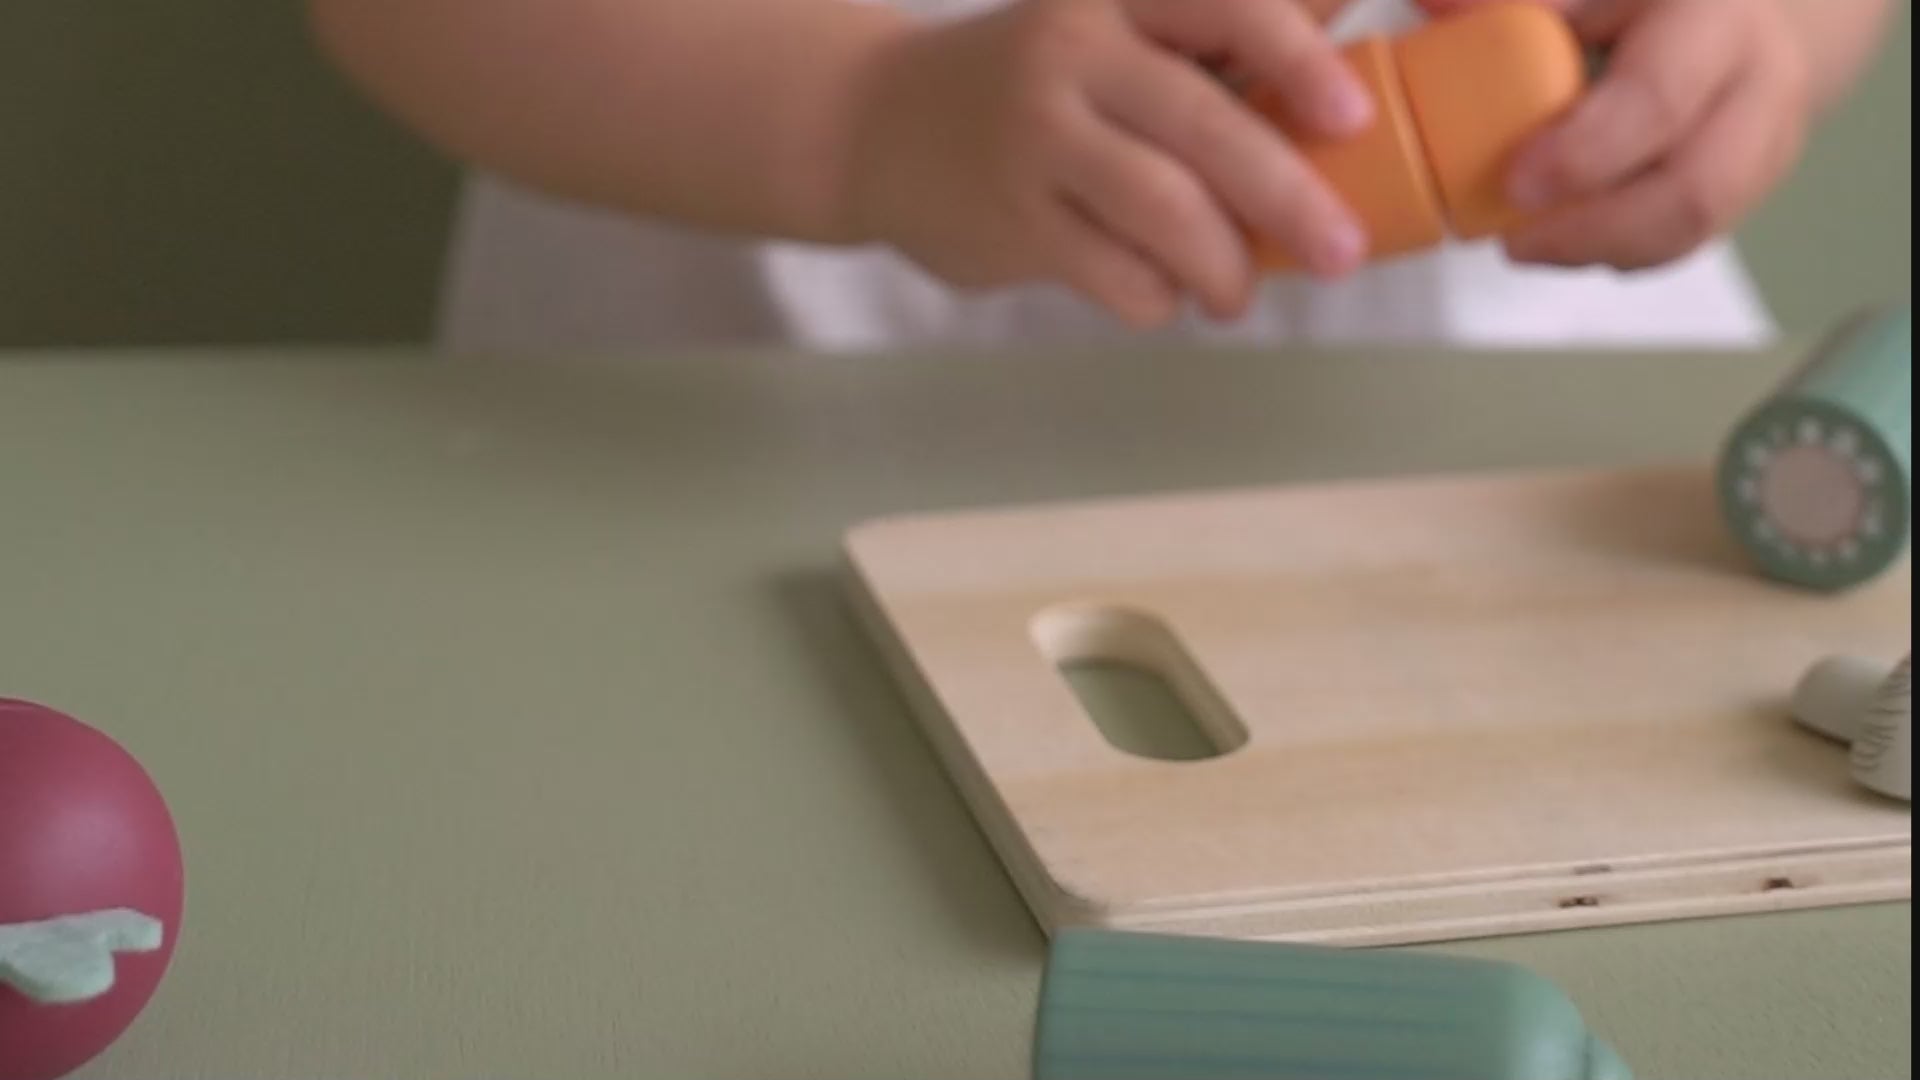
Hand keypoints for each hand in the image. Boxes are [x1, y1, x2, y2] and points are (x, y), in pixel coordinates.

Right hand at [840, 0, 1377, 327]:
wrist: (878, 125)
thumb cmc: (1042, 82)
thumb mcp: (1117, 27)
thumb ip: (1222, 44)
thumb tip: (1353, 75)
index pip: (1226, 7)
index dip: (1298, 58)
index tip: (1350, 117)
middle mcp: (1072, 53)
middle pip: (1204, 127)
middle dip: (1290, 198)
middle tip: (1341, 253)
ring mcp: (1036, 140)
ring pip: (1164, 212)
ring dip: (1227, 267)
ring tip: (1237, 293)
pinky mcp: (1013, 222)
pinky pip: (1118, 275)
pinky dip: (1162, 297)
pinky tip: (1164, 292)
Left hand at [1497, 0, 1814, 269]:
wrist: (1756, 0)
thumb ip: (1519, 0)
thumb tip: (1430, 6)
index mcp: (1716, 15)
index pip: (1659, 99)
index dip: (1585, 152)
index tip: (1516, 181)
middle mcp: (1761, 81)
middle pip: (1694, 189)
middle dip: (1593, 229)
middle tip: (1514, 239)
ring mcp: (1771, 139)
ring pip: (1697, 225)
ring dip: (1603, 248)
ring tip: (1529, 243)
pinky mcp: (1756, 181)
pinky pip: (1692, 235)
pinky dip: (1622, 248)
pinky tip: (1568, 238)